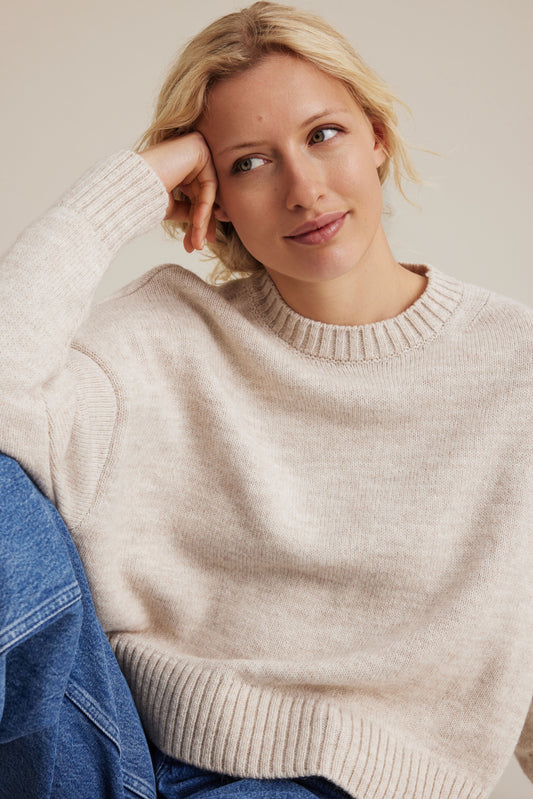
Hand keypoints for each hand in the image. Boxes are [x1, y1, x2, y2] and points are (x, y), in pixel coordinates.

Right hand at [140, 133, 217, 252]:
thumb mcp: (171, 207)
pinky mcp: (198, 147)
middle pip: (204, 196)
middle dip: (201, 224)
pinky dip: (204, 206)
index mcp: (181, 167)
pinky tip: (197, 224)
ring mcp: (195, 148)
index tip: (198, 244)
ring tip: (196, 242)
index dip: (200, 222)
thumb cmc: (142, 198)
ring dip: (202, 221)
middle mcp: (189, 155)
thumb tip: (205, 226)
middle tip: (199, 246)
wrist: (127, 187)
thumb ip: (190, 211)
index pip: (198, 196)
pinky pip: (209, 183)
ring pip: (208, 193)